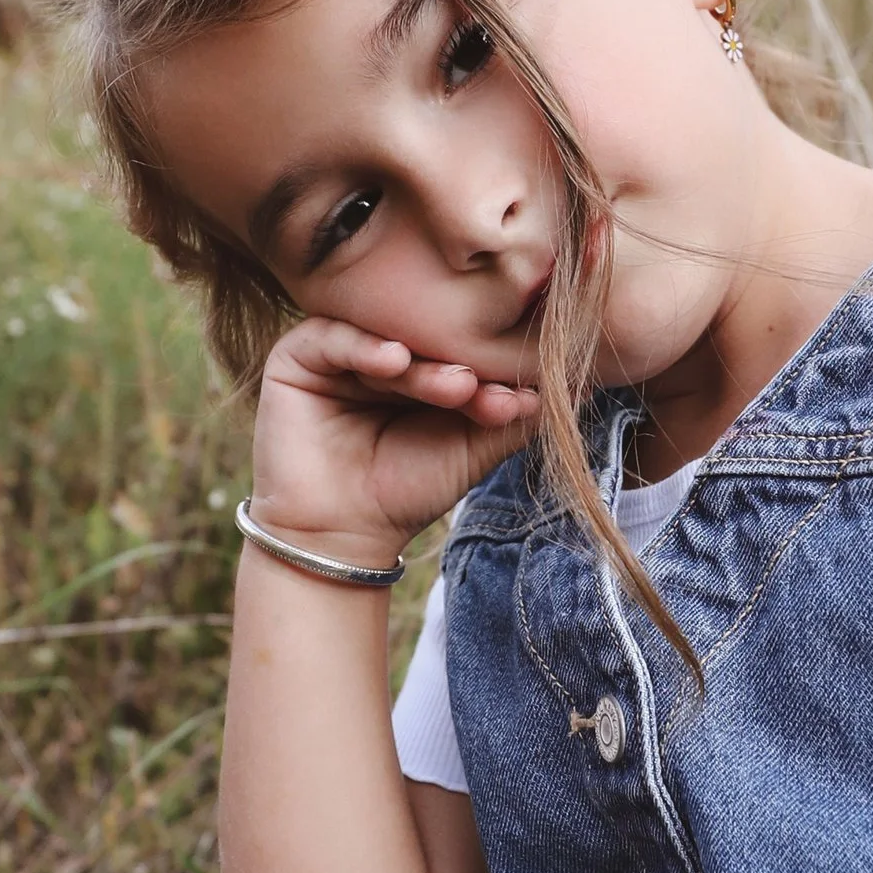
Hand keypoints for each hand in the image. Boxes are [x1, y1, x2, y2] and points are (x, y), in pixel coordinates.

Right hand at [246, 316, 539, 568]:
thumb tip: (576, 384)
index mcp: (416, 362)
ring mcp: (335, 350)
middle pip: (424, 337)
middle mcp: (375, 349)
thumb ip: (512, 416)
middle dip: (462, 365)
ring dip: (423, 363)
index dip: (490, 368)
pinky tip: (394, 363)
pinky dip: (365, 348)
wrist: (341, 535)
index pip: (456, 346)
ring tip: (455, 387)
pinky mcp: (295, 358)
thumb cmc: (406, 489)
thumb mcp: (471, 449)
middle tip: (488, 391)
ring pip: (386, 336)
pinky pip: (332, 337)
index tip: (523, 395)